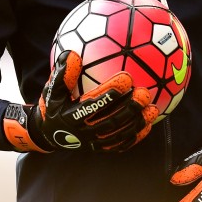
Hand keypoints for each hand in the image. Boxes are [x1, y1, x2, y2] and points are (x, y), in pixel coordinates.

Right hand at [5, 50, 157, 152]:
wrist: (49, 135)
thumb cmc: (52, 106)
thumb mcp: (51, 91)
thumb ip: (62, 74)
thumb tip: (71, 53)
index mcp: (71, 116)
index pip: (93, 104)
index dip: (110, 92)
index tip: (127, 77)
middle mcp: (83, 132)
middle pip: (111, 121)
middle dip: (129, 107)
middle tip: (144, 93)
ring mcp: (93, 142)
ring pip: (119, 134)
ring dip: (137, 122)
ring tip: (153, 108)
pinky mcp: (100, 148)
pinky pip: (120, 145)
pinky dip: (135, 136)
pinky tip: (148, 125)